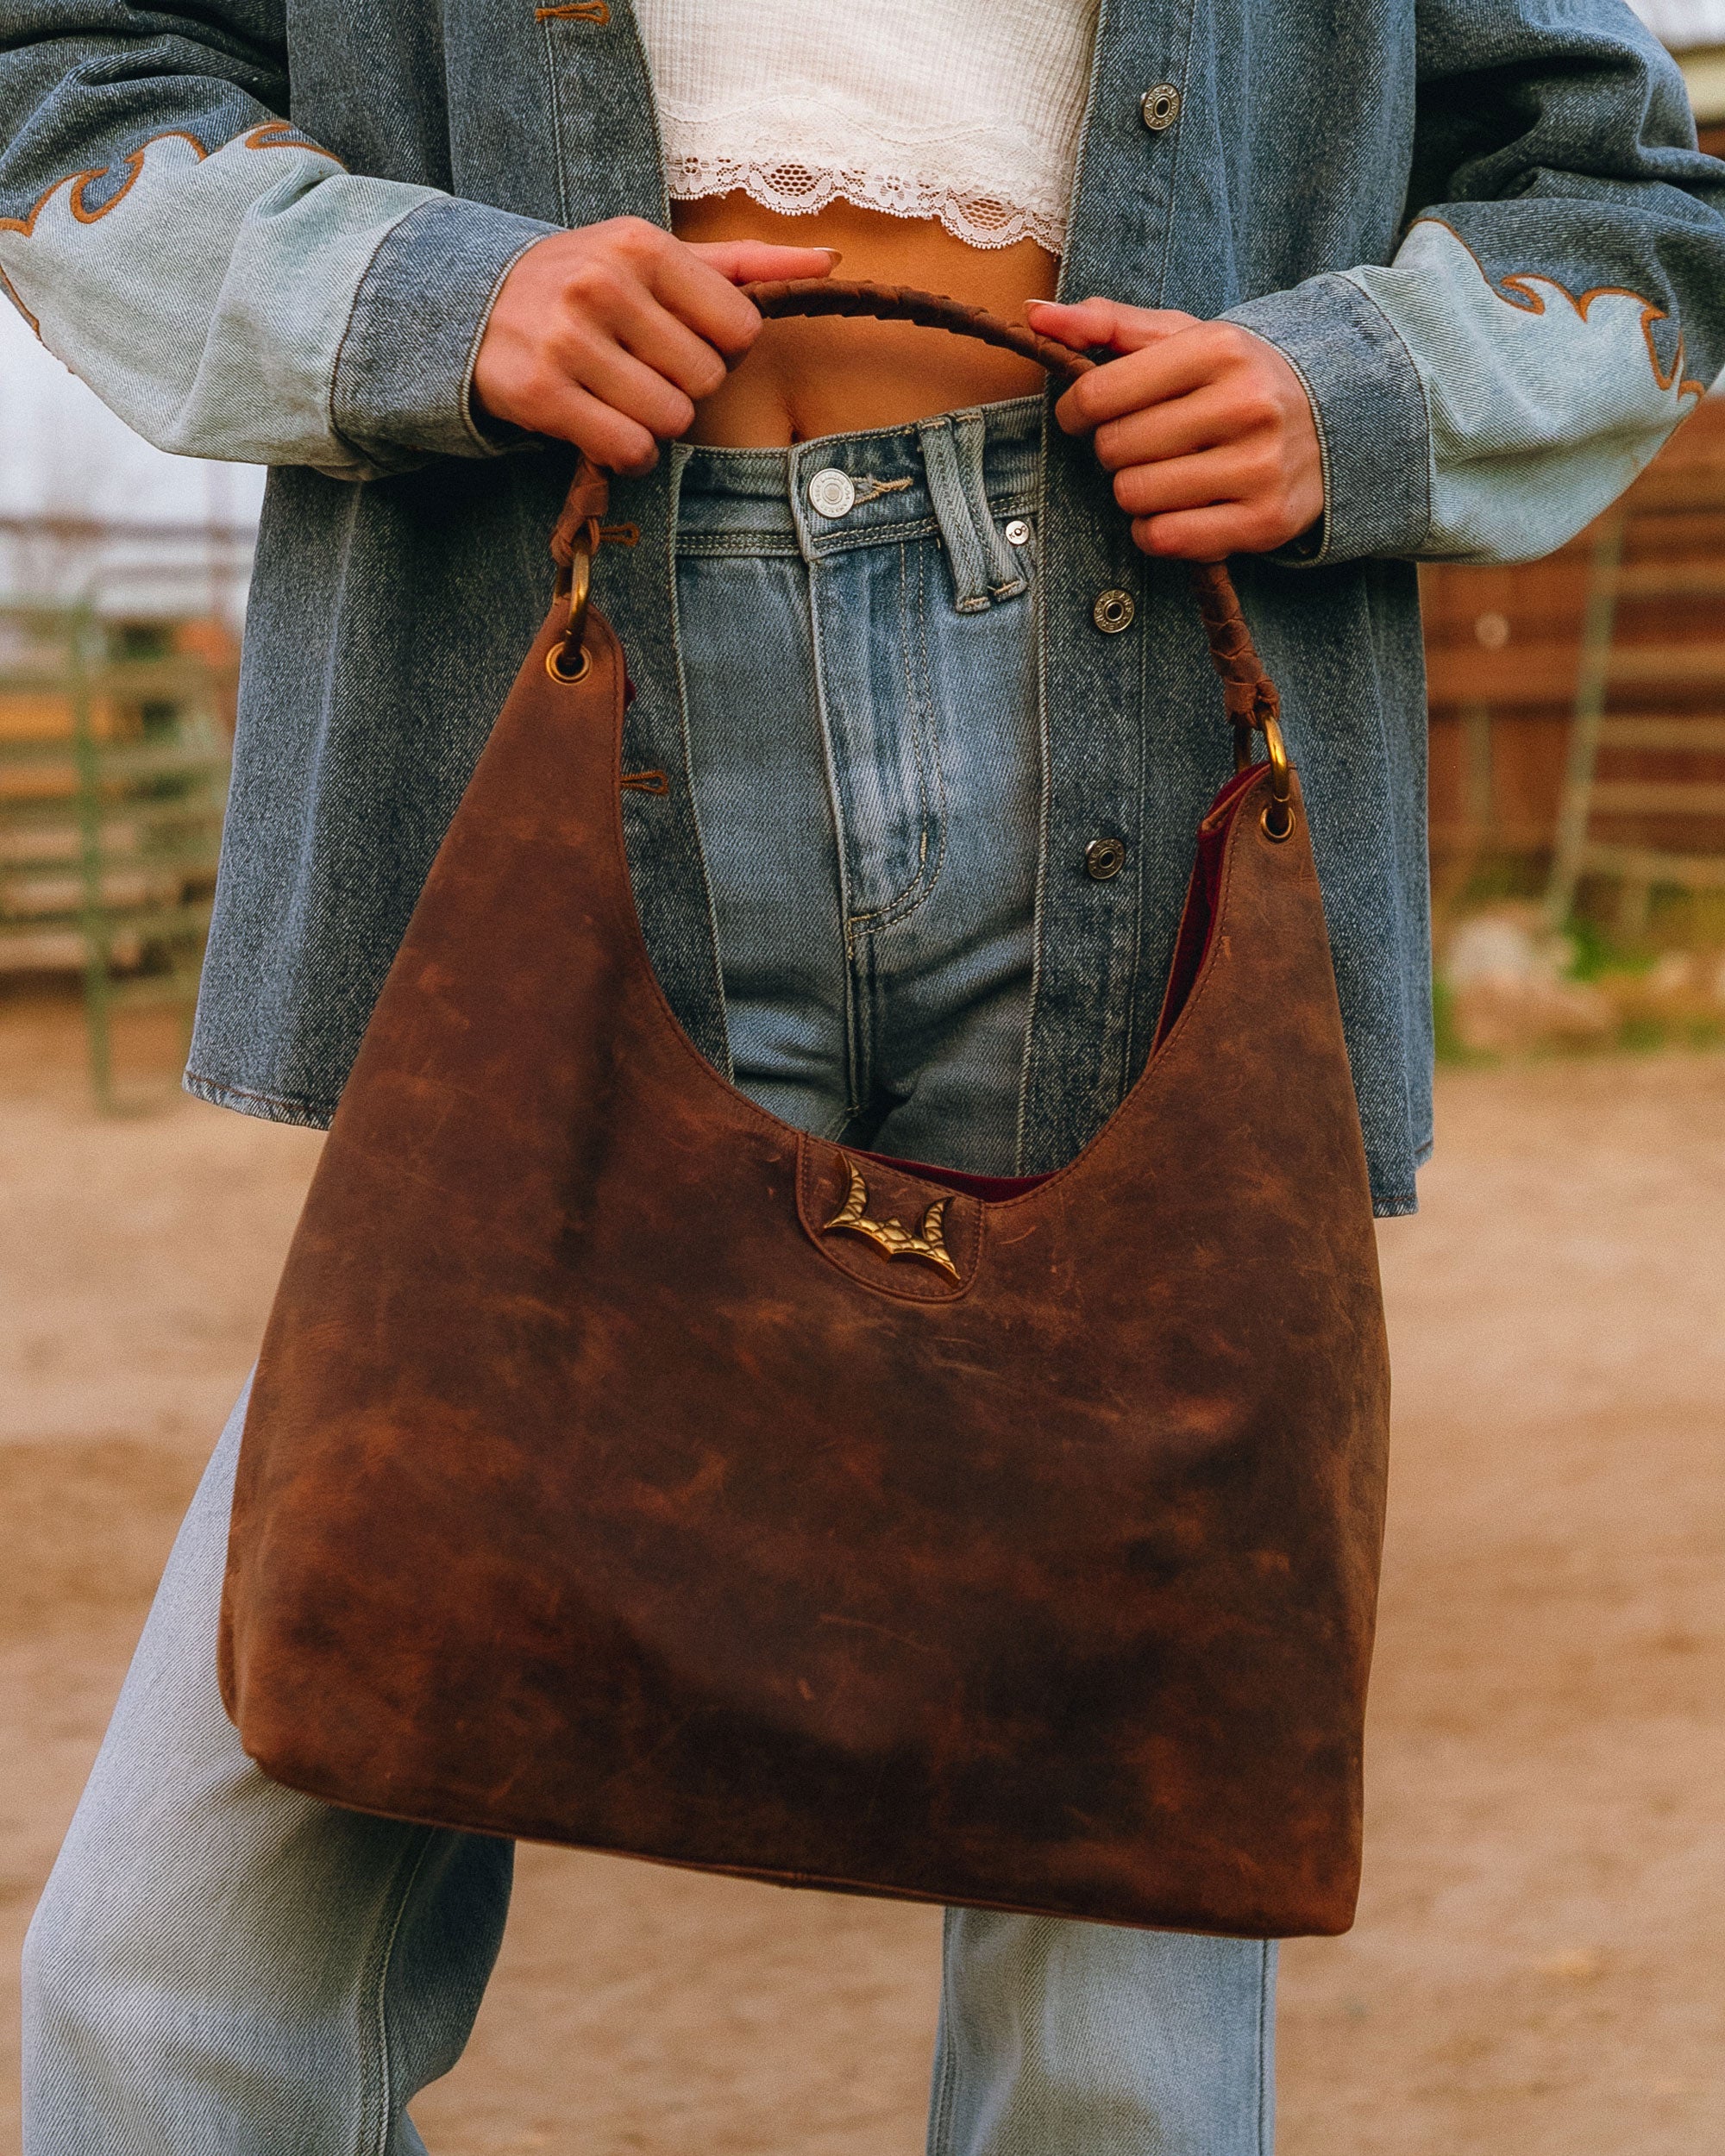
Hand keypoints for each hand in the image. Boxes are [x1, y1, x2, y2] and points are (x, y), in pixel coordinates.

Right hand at [472, 219, 837, 473]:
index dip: (720, 350)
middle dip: (683, 387)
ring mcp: (568, 340)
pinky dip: (627, 453)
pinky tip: (603, 428)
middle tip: (641, 370)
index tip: (681, 340)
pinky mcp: (542, 394)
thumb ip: (741, 264)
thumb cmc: (585, 285)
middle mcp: (603, 285)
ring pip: (670, 419)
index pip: (739, 330)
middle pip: (706, 381)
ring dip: (654, 424)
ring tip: (618, 396)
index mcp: (641, 245)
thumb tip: (828, 260)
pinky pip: (628, 449)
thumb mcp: (654, 257)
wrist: (473, 307)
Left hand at [1026, 297, 1323, 559]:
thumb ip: (1108, 324)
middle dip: (1113, 451)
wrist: (1332, 421)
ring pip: (1136, 496)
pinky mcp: (1264, 521)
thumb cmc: (1236, 378)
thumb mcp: (1182, 337)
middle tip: (1141, 445)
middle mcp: (1246, 404)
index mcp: (1219, 349)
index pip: (1100, 393)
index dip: (1076, 411)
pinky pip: (1165, 538)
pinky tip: (1175, 509)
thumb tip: (1036, 316)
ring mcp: (1260, 466)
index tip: (1084, 415)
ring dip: (1133, 492)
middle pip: (1115, 449)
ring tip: (1163, 474)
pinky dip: (1154, 531)